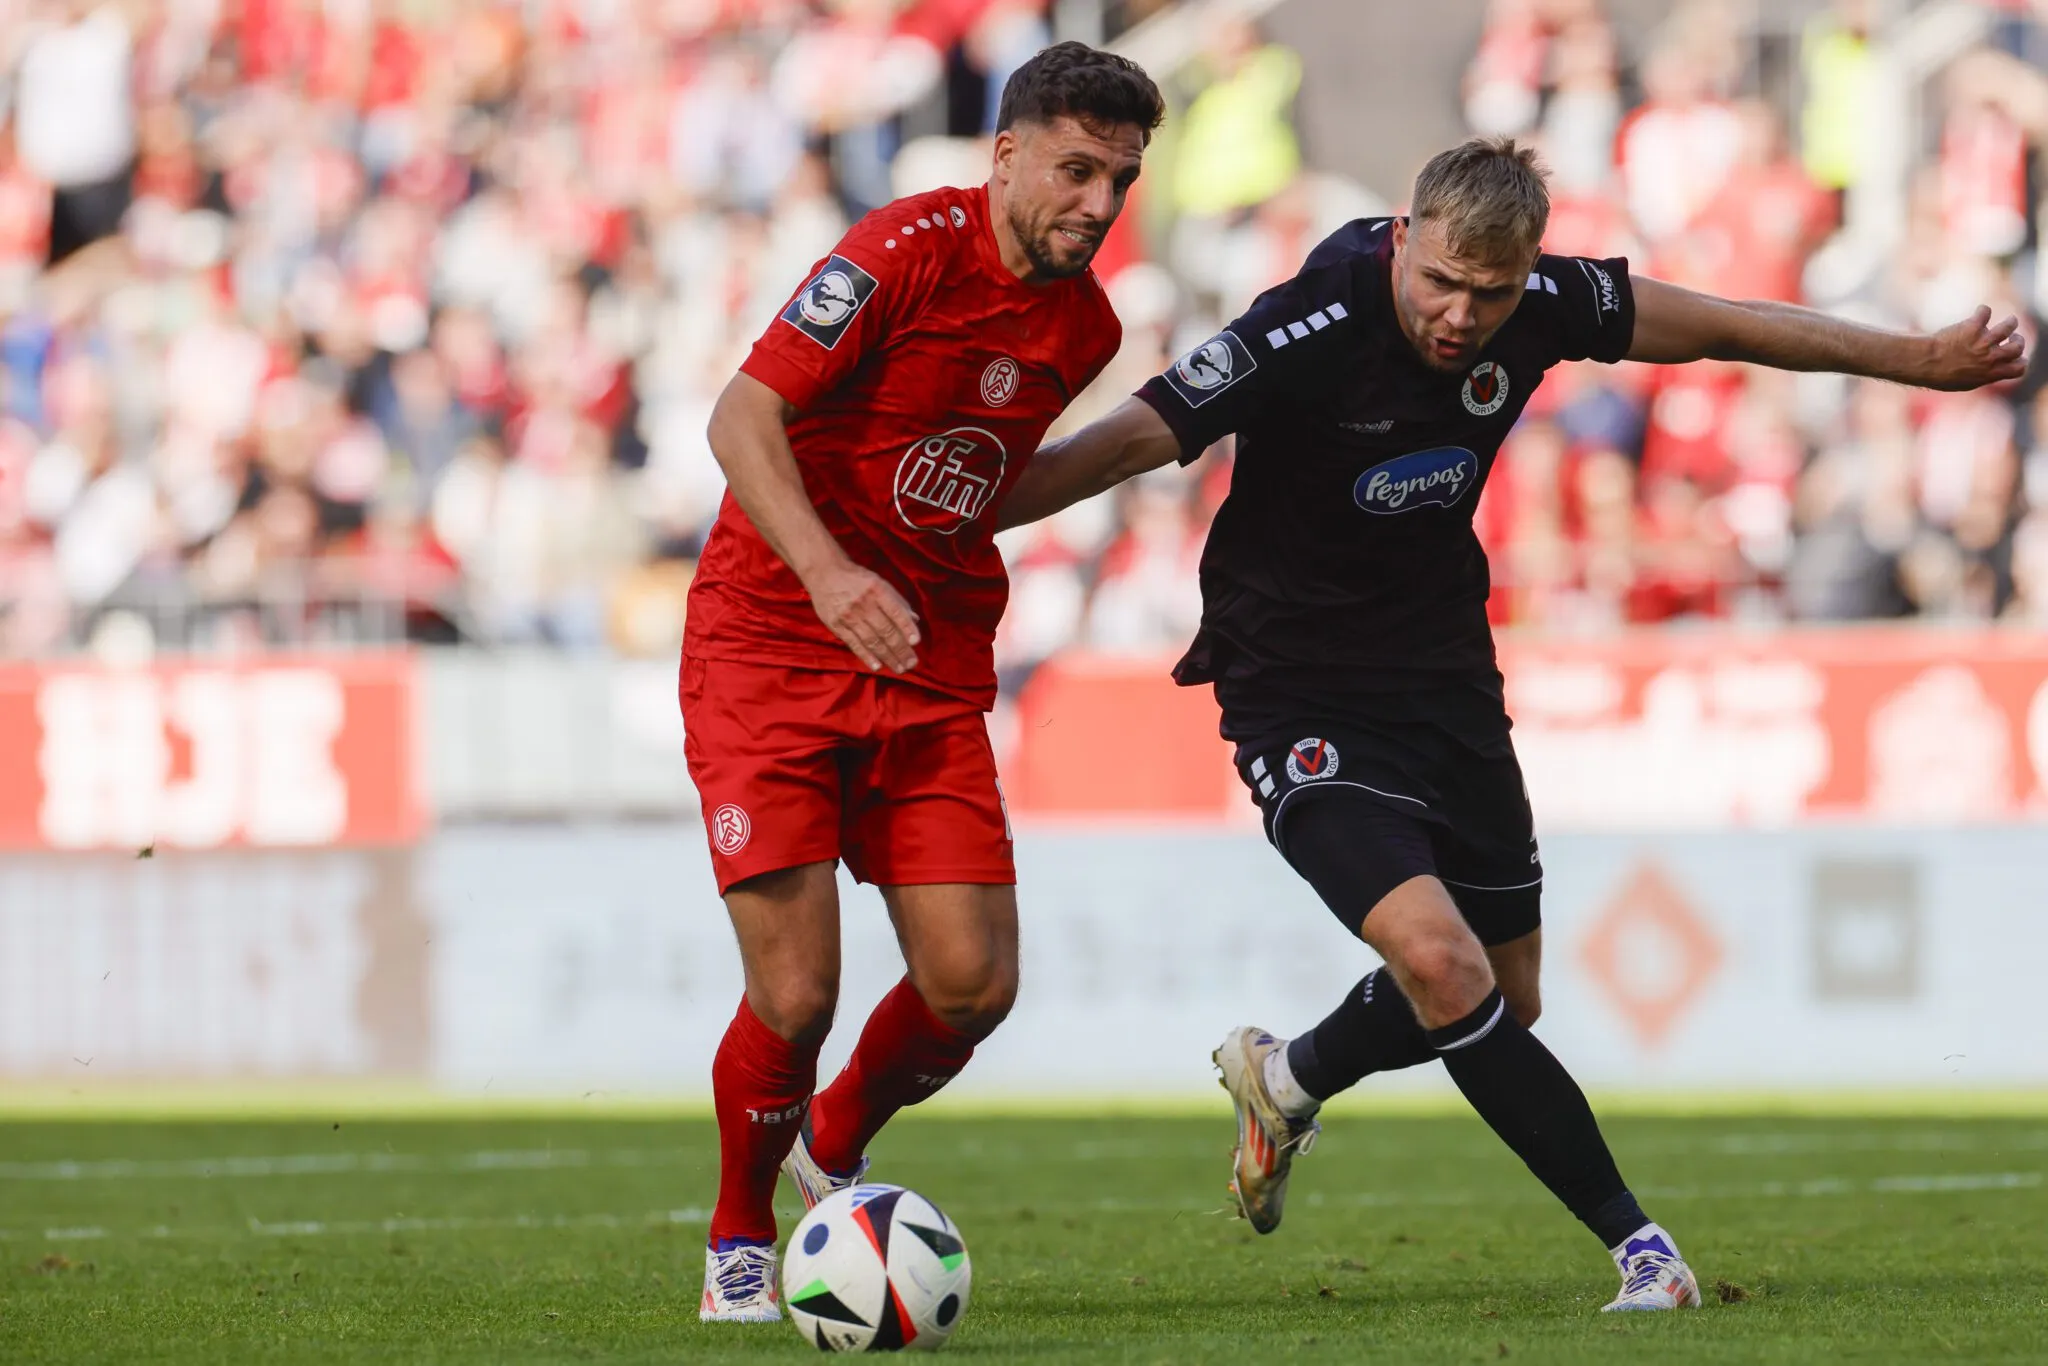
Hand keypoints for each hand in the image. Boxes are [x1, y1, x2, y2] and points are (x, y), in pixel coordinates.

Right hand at [803, 557, 920, 673]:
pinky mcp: (836, 625)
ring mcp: (849, 616)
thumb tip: (914, 620)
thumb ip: (897, 601)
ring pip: (872, 640)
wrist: (824, 572)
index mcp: (877, 590)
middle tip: (912, 663)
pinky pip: (854, 644)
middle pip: (885, 630)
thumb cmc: (857, 578)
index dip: (906, 628)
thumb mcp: (880, 582)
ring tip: (900, 668)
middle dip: (900, 649)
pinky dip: (866, 657)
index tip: (916, 642)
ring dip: (888, 657)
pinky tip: (877, 667)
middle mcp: (864, 603)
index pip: (896, 612)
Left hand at [1920, 307, 2028, 390]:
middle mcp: (1990, 357)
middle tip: (2012, 337)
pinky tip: (1979, 313)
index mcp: (1990, 373)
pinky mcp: (1973, 327)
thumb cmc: (1939, 375)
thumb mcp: (1964, 382)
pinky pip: (1985, 312)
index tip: (2015, 357)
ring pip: (2009, 326)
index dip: (2020, 361)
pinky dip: (1983, 311)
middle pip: (2018, 347)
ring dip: (2011, 322)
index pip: (2019, 368)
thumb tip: (1989, 371)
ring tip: (2008, 321)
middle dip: (2018, 341)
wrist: (1924, 363)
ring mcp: (1983, 341)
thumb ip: (1981, 375)